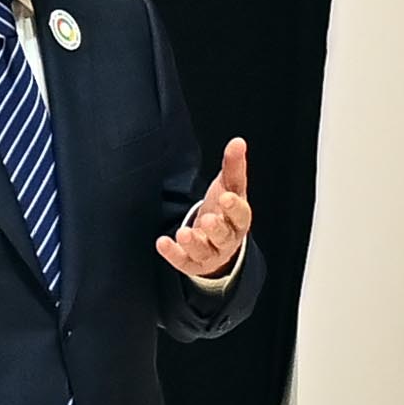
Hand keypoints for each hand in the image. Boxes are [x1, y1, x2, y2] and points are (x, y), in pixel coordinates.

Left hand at [157, 138, 252, 277]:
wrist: (216, 241)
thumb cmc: (224, 210)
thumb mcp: (230, 187)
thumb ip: (233, 167)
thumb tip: (238, 141)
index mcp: (238, 220)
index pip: (240, 215)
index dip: (234, 208)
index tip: (226, 197)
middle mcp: (227, 239)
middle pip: (224, 236)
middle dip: (216, 229)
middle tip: (208, 219)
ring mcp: (210, 253)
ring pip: (204, 251)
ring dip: (194, 243)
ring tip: (183, 233)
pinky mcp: (193, 263)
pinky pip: (183, 261)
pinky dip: (173, 254)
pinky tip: (162, 242)